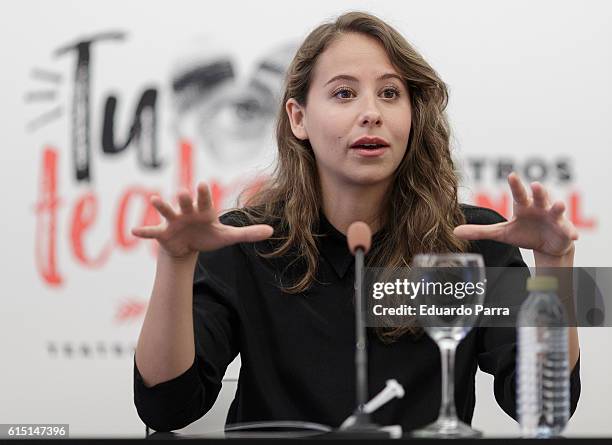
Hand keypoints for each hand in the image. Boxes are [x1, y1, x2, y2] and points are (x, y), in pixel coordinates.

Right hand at [131, 182, 273, 258]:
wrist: (189, 247)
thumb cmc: (209, 236)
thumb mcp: (228, 237)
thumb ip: (248, 233)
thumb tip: (272, 231)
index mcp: (204, 210)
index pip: (205, 200)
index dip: (203, 193)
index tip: (202, 184)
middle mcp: (188, 211)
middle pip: (186, 202)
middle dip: (184, 198)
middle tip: (183, 192)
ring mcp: (174, 221)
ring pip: (168, 211)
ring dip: (162, 206)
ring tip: (155, 200)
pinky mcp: (163, 233)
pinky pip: (153, 231)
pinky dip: (144, 231)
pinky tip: (134, 231)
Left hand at [453, 172, 577, 261]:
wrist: (547, 243)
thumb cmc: (524, 232)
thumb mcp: (501, 233)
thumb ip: (480, 231)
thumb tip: (455, 231)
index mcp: (523, 205)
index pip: (518, 193)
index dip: (515, 184)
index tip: (511, 175)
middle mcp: (539, 207)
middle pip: (539, 196)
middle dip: (539, 191)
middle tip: (536, 185)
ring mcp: (553, 217)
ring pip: (556, 209)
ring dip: (557, 206)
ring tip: (559, 205)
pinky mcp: (564, 229)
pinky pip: (568, 230)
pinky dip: (570, 231)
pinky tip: (573, 235)